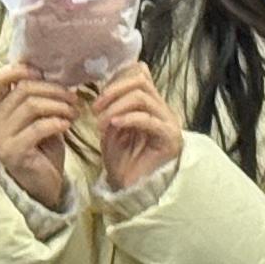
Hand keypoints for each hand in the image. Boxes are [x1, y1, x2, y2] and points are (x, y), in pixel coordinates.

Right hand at [0, 70, 78, 213]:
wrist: (42, 184)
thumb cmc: (41, 148)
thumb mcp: (39, 118)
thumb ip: (38, 98)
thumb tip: (56, 74)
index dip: (20, 70)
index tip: (43, 73)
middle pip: (23, 90)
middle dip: (53, 89)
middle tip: (73, 97)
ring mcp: (2, 137)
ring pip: (31, 106)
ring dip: (59, 105)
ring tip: (74, 111)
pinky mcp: (14, 152)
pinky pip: (38, 128)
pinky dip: (57, 122)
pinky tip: (68, 125)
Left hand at [94, 63, 182, 193]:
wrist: (132, 190)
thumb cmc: (123, 161)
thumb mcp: (112, 128)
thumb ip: (113, 106)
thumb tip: (107, 84)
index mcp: (150, 104)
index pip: (140, 73)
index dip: (116, 78)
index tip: (98, 96)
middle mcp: (162, 109)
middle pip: (140, 80)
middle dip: (113, 90)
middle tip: (95, 108)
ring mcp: (168, 122)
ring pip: (142, 97)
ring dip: (116, 106)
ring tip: (101, 122)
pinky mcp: (169, 138)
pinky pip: (148, 119)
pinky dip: (128, 118)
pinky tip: (114, 125)